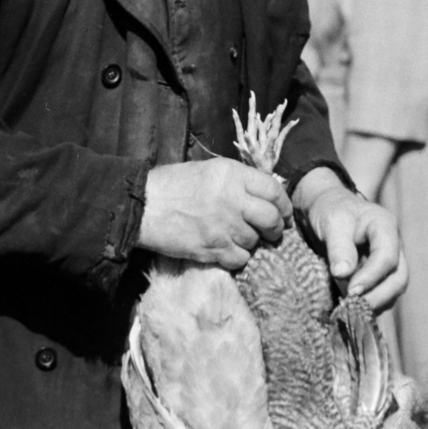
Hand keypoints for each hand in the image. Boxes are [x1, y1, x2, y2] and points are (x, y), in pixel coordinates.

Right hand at [139, 158, 290, 269]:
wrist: (144, 206)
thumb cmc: (172, 184)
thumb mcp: (209, 170)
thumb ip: (237, 180)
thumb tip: (261, 193)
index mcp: (232, 175)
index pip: (273, 190)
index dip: (284, 204)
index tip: (284, 212)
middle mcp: (233, 199)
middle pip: (271, 218)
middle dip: (277, 227)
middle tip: (274, 231)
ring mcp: (223, 226)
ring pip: (255, 240)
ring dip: (253, 241)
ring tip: (242, 237)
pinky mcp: (212, 248)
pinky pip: (240, 258)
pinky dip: (239, 256)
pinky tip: (229, 250)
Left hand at [296, 167, 407, 313]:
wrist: (324, 210)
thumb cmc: (330, 210)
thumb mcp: (332, 222)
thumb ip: (339, 246)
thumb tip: (343, 274)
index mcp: (385, 226)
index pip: (387, 257)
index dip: (371, 277)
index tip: (351, 291)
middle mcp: (393, 246)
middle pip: (398, 278)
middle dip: (377, 296)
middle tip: (352, 307)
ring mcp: (388, 263)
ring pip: (392, 291)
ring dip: (373, 303)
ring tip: (349, 309)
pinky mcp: (378, 277)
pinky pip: (381, 297)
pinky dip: (368, 306)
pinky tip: (350, 310)